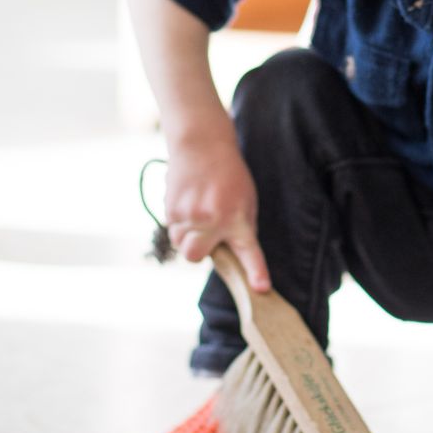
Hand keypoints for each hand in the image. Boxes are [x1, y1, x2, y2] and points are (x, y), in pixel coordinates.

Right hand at [163, 130, 271, 291]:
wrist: (201, 144)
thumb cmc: (229, 175)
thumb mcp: (246, 200)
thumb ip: (240, 228)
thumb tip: (228, 254)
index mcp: (238, 217)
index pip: (248, 250)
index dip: (256, 271)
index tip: (261, 288)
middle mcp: (213, 219)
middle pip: (195, 257)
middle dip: (200, 250)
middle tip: (207, 232)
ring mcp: (189, 214)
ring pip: (182, 245)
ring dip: (189, 236)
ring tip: (197, 212)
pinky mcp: (171, 209)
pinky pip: (173, 231)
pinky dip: (180, 224)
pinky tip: (188, 203)